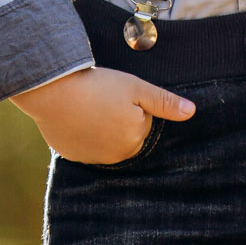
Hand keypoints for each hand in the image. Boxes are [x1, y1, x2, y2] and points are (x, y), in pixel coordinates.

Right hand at [9, 66, 195, 163]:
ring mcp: (91, 158)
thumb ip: (164, 102)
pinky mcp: (71, 155)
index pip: (140, 122)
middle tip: (102, 98)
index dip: (131, 104)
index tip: (116, 94)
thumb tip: (191, 112)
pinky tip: (75, 116)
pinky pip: (84, 144)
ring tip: (88, 105)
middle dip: (117, 117)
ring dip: (100, 125)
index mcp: (133, 141)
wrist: (53, 91)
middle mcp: (114, 157)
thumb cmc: (98, 86)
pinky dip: (82, 131)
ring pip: (104, 139)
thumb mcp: (136, 88)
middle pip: (124, 133)